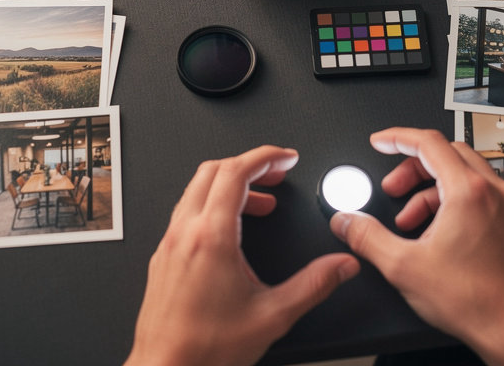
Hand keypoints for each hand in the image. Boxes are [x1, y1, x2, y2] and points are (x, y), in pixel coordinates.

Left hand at [125, 145, 359, 365]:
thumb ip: (313, 286)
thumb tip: (341, 266)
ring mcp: (169, 244)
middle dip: (249, 164)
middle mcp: (185, 232)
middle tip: (277, 173)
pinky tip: (230, 231)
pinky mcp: (162, 258)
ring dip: (229, 185)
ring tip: (260, 203)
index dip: (265, 157)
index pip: (236, 171)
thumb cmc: (205, 351)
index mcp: (211, 236)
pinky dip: (212, 206)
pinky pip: (186, 213)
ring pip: (196, 190)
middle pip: (213, 170)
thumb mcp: (272, 317)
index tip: (286, 157)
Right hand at [330, 128, 503, 365]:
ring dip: (432, 187)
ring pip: (465, 174)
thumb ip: (367, 237)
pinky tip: (439, 232)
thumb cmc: (474, 303)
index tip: (382, 142)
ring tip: (410, 219)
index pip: (428, 142)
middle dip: (412, 167)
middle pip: (446, 153)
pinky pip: (481, 194)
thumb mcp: (404, 267)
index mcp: (468, 191)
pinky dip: (455, 201)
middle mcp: (494, 192)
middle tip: (393, 188)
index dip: (397, 138)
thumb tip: (346, 221)